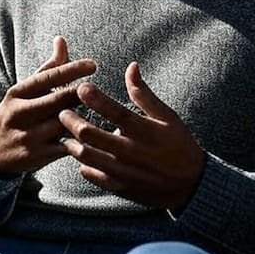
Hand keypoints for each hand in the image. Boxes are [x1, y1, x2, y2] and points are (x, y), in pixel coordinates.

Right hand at [0, 36, 96, 173]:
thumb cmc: (18, 112)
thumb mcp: (26, 90)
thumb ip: (49, 68)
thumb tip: (61, 39)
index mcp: (17, 93)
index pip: (48, 78)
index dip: (72, 70)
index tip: (93, 65)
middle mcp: (19, 114)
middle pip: (59, 101)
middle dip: (79, 96)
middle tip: (96, 92)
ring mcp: (28, 137)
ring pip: (64, 124)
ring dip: (82, 118)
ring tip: (97, 113)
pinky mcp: (38, 157)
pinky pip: (67, 147)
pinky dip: (82, 142)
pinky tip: (95, 137)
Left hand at [59, 61, 205, 211]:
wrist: (191, 184)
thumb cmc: (179, 144)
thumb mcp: (167, 116)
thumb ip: (144, 93)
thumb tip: (131, 66)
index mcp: (145, 131)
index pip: (115, 111)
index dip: (95, 98)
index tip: (81, 87)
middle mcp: (132, 151)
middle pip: (91, 134)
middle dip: (72, 120)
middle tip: (63, 110)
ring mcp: (124, 171)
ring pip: (86, 156)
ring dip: (72, 143)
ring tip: (67, 134)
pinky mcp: (120, 187)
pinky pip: (93, 175)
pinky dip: (84, 165)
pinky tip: (82, 156)